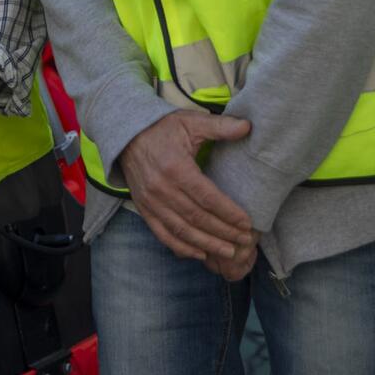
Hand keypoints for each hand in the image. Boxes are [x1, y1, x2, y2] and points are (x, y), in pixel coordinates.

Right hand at [117, 110, 255, 271]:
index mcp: (176, 167)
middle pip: (197, 218)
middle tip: (244, 240)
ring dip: (207, 244)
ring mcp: (151, 202)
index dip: (228, 212)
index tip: (247, 222)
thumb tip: (248, 126)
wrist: (126, 135)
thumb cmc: (162, 128)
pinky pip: (163, 234)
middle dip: (223, 232)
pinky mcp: (144, 209)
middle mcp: (161, 189)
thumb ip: (219, 126)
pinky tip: (200, 253)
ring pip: (182, 230)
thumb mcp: (190, 121)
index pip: (207, 197)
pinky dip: (182, 247)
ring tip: (229, 252)